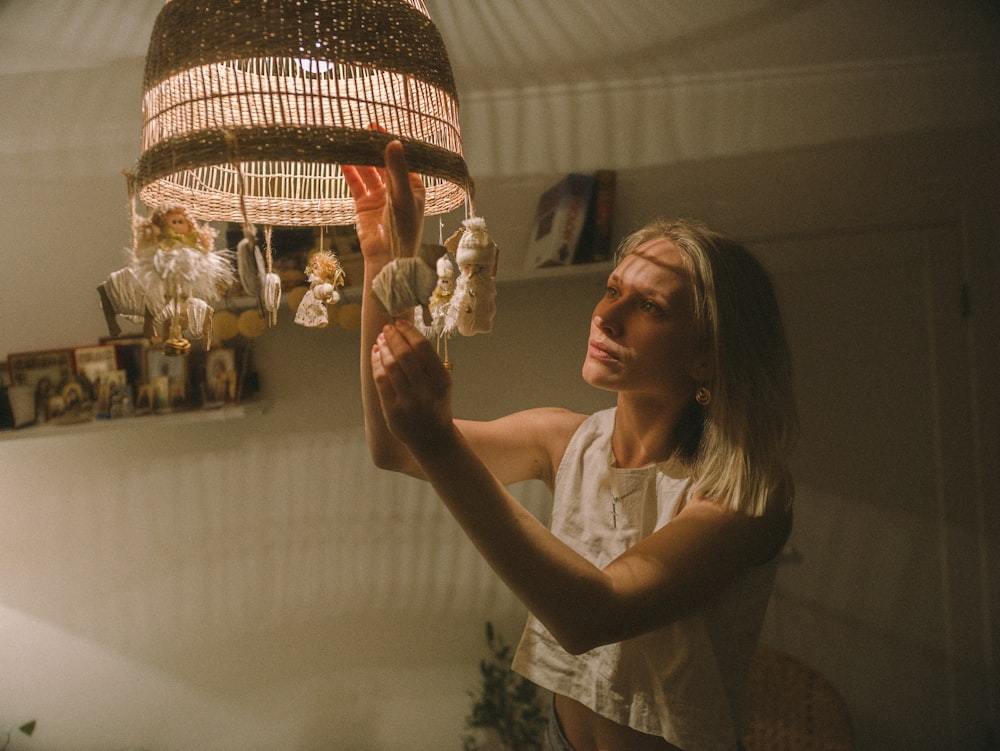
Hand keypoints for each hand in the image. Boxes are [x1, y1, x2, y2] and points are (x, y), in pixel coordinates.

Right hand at [342, 140, 425, 262]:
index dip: (391, 143)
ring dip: (360, 158)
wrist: (386, 257)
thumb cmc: (402, 229)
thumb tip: (393, 142)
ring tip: (351, 141)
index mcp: (413, 187)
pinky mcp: (364, 205)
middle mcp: (396, 190)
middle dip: (374, 147)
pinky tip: (342, 159)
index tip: (379, 128)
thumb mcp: (401, 196)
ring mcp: (379, 197)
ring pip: (369, 171)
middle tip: (364, 130)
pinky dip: (349, 172)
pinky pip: (356, 184)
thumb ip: (396, 169)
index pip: (402, 159)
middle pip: (384, 163)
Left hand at [371, 319, 453, 447]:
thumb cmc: (436, 405)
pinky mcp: (392, 410)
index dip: (408, 331)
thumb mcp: (441, 384)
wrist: (432, 439)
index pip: (423, 348)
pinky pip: (381, 381)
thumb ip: (429, 363)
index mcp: (442, 380)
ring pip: (391, 366)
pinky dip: (376, 363)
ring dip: (383, 348)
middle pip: (405, 354)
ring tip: (381, 339)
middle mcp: (426, 390)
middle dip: (393, 337)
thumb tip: (406, 334)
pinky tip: (376, 354)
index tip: (400, 323)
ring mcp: (408, 401)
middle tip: (387, 327)